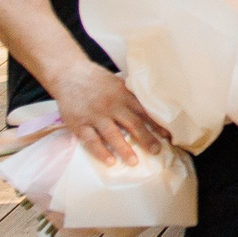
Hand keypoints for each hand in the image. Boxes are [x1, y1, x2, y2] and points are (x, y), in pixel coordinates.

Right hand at [52, 59, 168, 164]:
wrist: (69, 74)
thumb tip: (153, 109)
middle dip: (146, 138)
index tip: (168, 136)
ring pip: (112, 134)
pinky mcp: (79, 123)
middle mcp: (111, 105)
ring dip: (124, 149)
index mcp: (124, 95)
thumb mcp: (118, 84)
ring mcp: (95, 115)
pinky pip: (91, 140)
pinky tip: (110, 161)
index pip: (144, 112)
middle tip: (156, 151)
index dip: (157, 125)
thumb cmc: (97, 81)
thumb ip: (131, 97)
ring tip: (134, 162)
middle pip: (132, 123)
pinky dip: (101, 151)